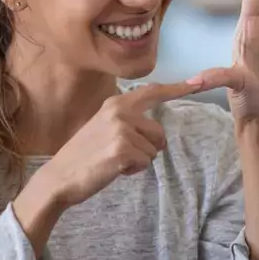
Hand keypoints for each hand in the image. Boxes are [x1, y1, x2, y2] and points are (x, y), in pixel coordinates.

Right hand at [37, 80, 208, 207]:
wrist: (60, 177)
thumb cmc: (85, 155)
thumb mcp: (104, 127)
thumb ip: (127, 120)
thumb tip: (156, 129)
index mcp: (116, 103)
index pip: (152, 92)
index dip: (176, 89)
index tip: (198, 83)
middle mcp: (120, 111)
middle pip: (159, 132)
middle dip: (148, 148)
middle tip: (120, 154)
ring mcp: (121, 129)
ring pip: (153, 150)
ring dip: (139, 160)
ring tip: (114, 160)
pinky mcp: (123, 148)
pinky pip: (146, 162)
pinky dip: (133, 170)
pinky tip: (114, 168)